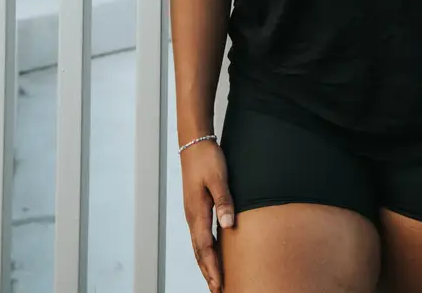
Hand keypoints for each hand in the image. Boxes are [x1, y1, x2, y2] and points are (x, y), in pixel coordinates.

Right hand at [181, 140, 234, 292]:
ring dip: (206, 265)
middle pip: (199, 253)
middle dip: (208, 273)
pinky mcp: (195, 208)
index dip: (213, 268)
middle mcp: (192, 217)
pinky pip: (199, 237)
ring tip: (214, 281)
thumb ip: (224, 201)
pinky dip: (205, 251)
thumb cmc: (207, 159)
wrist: (194, 143)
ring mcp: (192, 213)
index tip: (220, 285)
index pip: (205, 248)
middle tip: (218, 291)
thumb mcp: (218, 178)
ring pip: (198, 247)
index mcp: (197, 212)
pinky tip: (212, 255)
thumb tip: (229, 225)